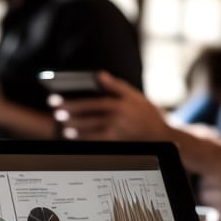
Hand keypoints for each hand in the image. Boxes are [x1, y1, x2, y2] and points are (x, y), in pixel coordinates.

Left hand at [50, 72, 173, 140]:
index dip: (72, 102)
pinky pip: (97, 142)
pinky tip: (77, 138)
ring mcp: (118, 133)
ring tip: (65, 128)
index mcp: (121, 104)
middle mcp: (118, 119)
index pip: (91, 103)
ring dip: (76, 130)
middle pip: (88, 118)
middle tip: (57, 113)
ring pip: (91, 132)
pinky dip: (85, 140)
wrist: (164, 137)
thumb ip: (116, 86)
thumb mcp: (136, 96)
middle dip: (70, 116)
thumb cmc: (148, 114)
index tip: (57, 100)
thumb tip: (98, 75)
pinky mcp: (118, 144)